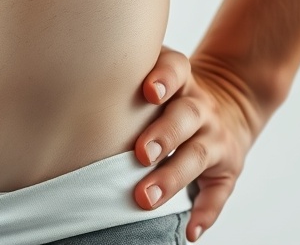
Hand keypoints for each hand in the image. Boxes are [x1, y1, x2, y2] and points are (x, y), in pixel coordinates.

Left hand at [132, 46, 263, 241]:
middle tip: (140, 155)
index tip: (149, 91)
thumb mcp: (155, 79)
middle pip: (186, 117)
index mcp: (181, 83)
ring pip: (198, 155)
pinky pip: (218, 192)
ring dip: (172, 177)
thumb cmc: (169, 98)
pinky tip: (190, 230)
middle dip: (163, 136)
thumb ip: (123, 83)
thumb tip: (67, 99)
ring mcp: (215, 138)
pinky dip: (205, 213)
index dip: (164, 79)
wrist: (231, 105)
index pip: (176, 71)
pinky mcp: (227, 168)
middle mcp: (200, 109)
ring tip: (146, 198)